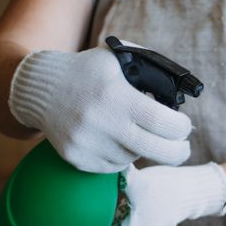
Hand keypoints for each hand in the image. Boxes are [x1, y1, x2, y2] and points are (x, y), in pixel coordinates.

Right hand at [8, 41, 191, 172]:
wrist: (41, 89)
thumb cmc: (88, 72)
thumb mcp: (117, 58)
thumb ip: (150, 69)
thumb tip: (180, 92)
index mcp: (116, 96)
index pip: (164, 123)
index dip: (181, 128)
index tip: (184, 126)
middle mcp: (102, 123)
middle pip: (157, 151)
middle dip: (178, 152)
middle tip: (183, 149)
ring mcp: (88, 144)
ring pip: (134, 158)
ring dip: (142, 148)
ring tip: (130, 130)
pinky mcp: (78, 159)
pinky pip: (114, 166)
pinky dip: (121, 156)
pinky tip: (112, 138)